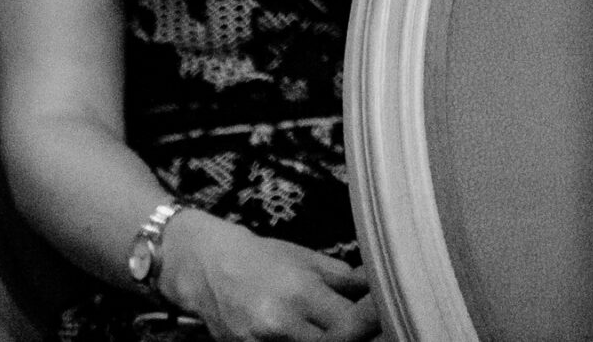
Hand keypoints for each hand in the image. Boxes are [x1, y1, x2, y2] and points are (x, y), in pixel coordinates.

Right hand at [155, 211, 377, 341]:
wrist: (206, 267)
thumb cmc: (262, 258)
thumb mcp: (308, 259)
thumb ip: (346, 279)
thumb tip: (381, 286)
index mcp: (302, 294)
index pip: (351, 323)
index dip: (371, 322)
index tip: (385, 315)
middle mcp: (281, 324)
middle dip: (354, 339)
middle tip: (371, 328)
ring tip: (341, 331)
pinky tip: (311, 335)